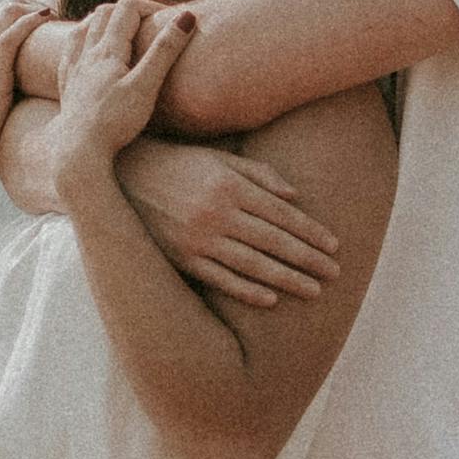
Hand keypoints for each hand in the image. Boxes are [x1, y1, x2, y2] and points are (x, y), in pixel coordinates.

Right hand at [0, 0, 50, 188]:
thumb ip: (5, 73)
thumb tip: (35, 71)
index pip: (3, 9)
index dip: (32, 7)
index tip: (56, 17)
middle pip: (9, 3)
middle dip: (39, 2)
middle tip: (64, 16)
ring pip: (10, 10)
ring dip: (39, 8)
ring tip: (62, 18)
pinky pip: (10, 33)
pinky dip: (31, 21)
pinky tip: (48, 20)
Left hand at [47, 0, 192, 199]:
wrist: (78, 152)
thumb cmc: (114, 121)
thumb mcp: (146, 86)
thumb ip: (165, 51)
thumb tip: (188, 17)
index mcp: (107, 49)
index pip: (127, 9)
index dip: (150, 8)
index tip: (170, 20)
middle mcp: (86, 53)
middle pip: (104, 13)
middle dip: (129, 11)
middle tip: (150, 24)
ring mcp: (74, 69)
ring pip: (83, 28)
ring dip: (103, 20)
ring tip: (120, 29)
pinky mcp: (67, 86)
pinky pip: (69, 51)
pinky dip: (81, 39)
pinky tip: (87, 50)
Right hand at [131, 132, 345, 314]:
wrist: (123, 177)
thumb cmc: (179, 164)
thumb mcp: (218, 158)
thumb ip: (258, 174)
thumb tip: (295, 196)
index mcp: (230, 185)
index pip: (282, 214)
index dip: (311, 231)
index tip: (334, 246)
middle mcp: (217, 213)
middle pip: (274, 241)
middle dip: (308, 259)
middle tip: (335, 273)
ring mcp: (198, 239)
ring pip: (253, 264)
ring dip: (287, 279)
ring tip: (314, 290)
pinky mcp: (182, 259)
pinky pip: (221, 280)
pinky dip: (247, 291)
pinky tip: (272, 300)